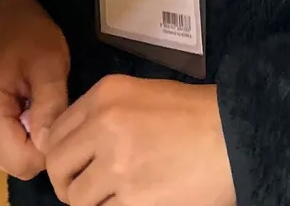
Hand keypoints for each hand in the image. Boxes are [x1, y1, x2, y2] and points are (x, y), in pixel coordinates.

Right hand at [0, 0, 70, 178]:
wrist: (6, 17)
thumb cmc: (30, 36)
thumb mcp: (50, 65)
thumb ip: (51, 106)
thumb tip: (50, 148)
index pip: (23, 160)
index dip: (49, 146)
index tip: (57, 118)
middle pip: (15, 165)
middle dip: (38, 144)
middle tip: (45, 108)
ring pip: (9, 162)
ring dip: (27, 142)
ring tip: (33, 107)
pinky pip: (1, 152)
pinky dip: (16, 139)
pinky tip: (21, 112)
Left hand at [44, 77, 234, 205]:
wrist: (235, 137)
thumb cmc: (193, 115)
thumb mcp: (141, 95)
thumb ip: (102, 114)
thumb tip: (73, 144)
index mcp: (105, 96)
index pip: (54, 131)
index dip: (58, 153)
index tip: (71, 166)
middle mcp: (103, 126)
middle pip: (57, 165)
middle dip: (65, 183)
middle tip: (82, 190)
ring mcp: (117, 164)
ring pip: (77, 197)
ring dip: (90, 202)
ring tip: (112, 197)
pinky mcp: (134, 198)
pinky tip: (131, 202)